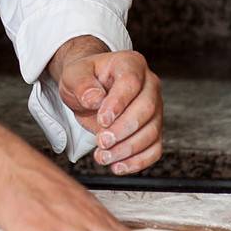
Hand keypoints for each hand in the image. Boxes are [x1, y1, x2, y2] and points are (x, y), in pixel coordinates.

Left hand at [48, 40, 163, 175]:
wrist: (89, 89)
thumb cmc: (84, 79)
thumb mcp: (74, 75)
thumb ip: (82, 84)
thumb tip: (94, 99)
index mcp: (131, 64)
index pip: (131, 82)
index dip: (118, 103)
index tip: (103, 119)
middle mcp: (149, 84)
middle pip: (146, 109)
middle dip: (124, 129)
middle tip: (102, 142)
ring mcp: (155, 108)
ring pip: (152, 131)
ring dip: (128, 149)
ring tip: (104, 156)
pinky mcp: (153, 129)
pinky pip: (154, 148)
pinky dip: (138, 161)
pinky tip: (118, 166)